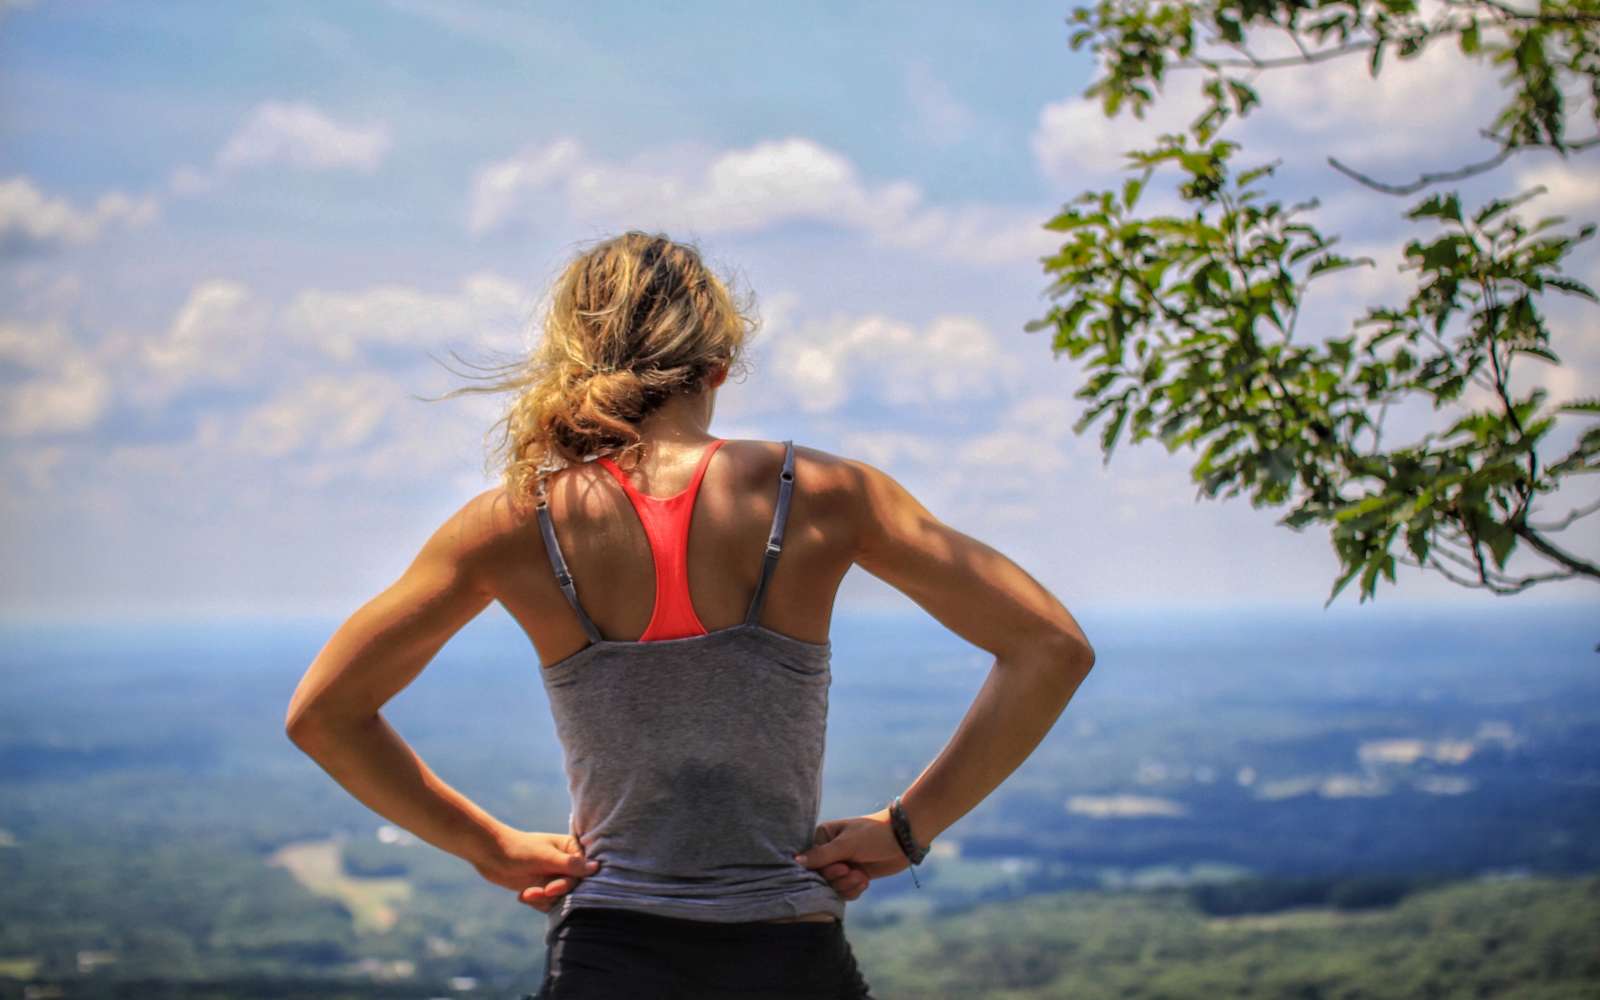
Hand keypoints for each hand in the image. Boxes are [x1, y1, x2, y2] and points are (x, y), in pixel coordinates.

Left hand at [472, 828, 599, 913]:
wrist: (490, 855)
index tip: (552, 888)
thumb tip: (597, 867)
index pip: (584, 872)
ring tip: (526, 894)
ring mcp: (554, 876)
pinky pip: (549, 903)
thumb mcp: (546, 857)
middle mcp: (566, 863)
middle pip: (573, 887)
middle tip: (538, 892)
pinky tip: (523, 895)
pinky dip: (536, 902)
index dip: (570, 883)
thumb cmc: (519, 849)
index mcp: (572, 849)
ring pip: (560, 898)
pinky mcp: (543, 888)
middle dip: (553, 892)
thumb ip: (571, 864)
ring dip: (542, 899)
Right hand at [795, 808, 909, 897]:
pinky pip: (845, 893)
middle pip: (820, 877)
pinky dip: (854, 891)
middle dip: (837, 879)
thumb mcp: (847, 844)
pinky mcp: (854, 876)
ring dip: (847, 886)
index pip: (809, 862)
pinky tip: (865, 882)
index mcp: (823, 837)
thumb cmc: (874, 835)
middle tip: (851, 870)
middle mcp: (829, 852)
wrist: (904, 839)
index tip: (841, 867)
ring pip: (833, 887)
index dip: (822, 870)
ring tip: (861, 877)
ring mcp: (842, 865)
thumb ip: (821, 855)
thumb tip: (795, 861)